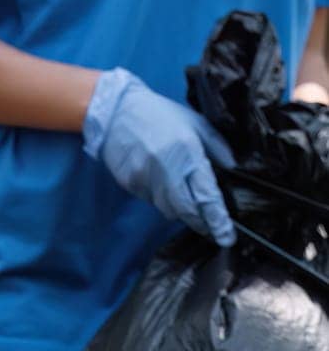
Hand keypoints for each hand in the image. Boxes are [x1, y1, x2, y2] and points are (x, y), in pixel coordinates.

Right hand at [83, 69, 235, 246]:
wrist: (117, 112)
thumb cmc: (160, 115)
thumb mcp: (195, 123)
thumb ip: (216, 146)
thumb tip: (233, 168)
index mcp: (188, 153)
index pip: (207, 195)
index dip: (218, 220)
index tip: (227, 237)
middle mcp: (167, 170)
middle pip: (188, 211)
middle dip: (201, 223)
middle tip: (211, 229)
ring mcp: (146, 179)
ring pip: (168, 209)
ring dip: (181, 210)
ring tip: (186, 200)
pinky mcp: (131, 184)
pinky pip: (151, 200)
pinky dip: (160, 197)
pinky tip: (159, 181)